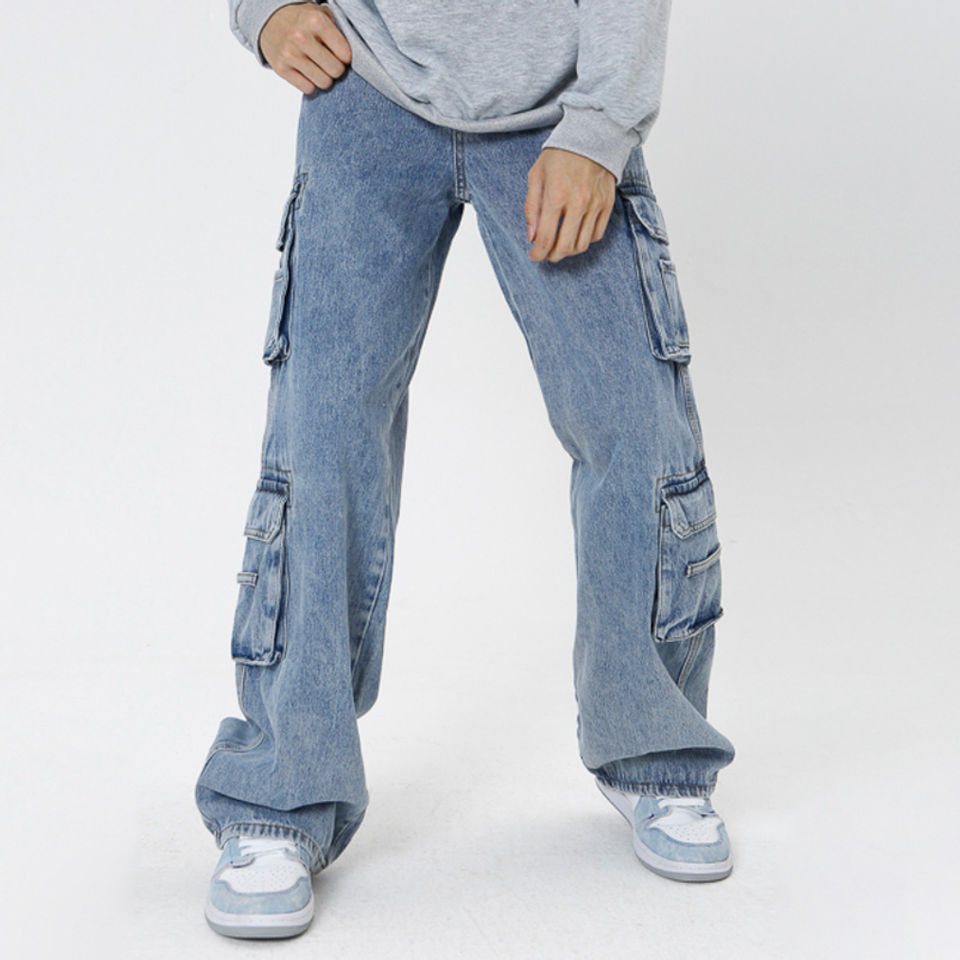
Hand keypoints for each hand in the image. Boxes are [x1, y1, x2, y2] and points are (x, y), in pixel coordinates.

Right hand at [260, 3, 351, 93]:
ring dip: (325, 78)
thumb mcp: (322, 15)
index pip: (345, 54)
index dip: (345, 57)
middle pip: (335, 71)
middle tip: (330, 62)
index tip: (340, 54)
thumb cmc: (304, 21)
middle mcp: (300, 37)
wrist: (270, 20)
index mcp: (315, 20)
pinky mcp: (280, 68)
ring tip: (319, 67)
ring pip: (323, 83)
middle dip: (336, 69)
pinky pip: (308, 89)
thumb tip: (353, 58)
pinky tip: (306, 71)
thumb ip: (339, 31)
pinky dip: (310, 83)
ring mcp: (289, 54)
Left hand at [525, 148, 615, 262]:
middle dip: (553, 256)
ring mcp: (594, 205)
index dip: (538, 253)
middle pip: (565, 247)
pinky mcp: (607, 204)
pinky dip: (585, 240)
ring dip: (569, 251)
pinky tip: (577, 234)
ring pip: (582, 245)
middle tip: (547, 254)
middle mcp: (577, 203)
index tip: (534, 256)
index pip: (546, 238)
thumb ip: (532, 207)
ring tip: (561, 245)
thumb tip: (532, 236)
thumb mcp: (536, 176)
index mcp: (556, 196)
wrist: (591, 136)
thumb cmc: (560, 155)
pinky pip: (597, 234)